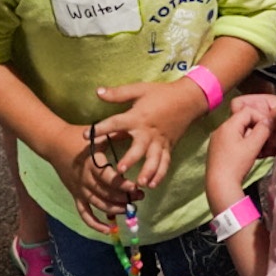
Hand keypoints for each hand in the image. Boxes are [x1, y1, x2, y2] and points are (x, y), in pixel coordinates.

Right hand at [37, 123, 133, 233]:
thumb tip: (132, 132)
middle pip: (107, 194)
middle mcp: (85, 179)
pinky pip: (84, 213)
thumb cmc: (78, 137)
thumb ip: (114, 135)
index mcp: (92, 164)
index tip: (136, 186)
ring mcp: (80, 189)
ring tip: (130, 208)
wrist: (54, 143)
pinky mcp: (75, 195)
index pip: (109, 179)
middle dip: (125, 197)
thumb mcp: (96, 134)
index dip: (123, 185)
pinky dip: (95, 223)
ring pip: (99, 205)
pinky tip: (108, 230)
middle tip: (140, 196)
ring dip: (115, 209)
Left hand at [94, 78, 208, 190]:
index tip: (86, 136)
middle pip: (138, 148)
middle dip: (129, 160)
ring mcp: (160, 141)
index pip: (116, 123)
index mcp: (137, 117)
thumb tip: (98, 92)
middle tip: (119, 170)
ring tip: (140, 184)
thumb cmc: (161, 93)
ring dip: (147, 172)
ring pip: (154, 160)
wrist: (188, 99)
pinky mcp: (169, 147)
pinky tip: (152, 185)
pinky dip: (160, 175)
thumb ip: (118, 93)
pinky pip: (165, 163)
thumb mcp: (139, 89)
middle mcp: (148, 132)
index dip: (101, 128)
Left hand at [206, 94, 275, 200]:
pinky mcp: (216, 149)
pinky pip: (232, 140)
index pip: (247, 111)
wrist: (219, 184)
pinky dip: (242, 143)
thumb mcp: (253, 146)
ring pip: (238, 131)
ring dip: (250, 136)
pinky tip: (249, 153)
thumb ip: (262, 130)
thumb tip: (269, 120)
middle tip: (266, 138)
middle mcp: (220, 129)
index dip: (260, 117)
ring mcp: (217, 139)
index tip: (269, 129)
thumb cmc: (236, 164)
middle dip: (256, 127)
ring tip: (259, 147)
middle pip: (242, 120)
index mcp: (228, 125)